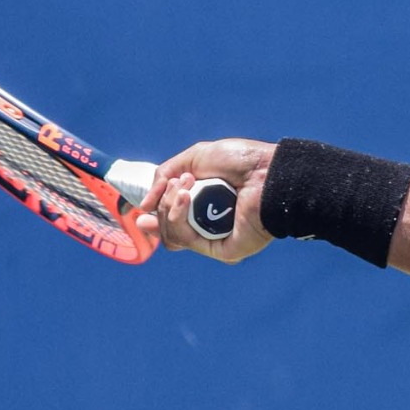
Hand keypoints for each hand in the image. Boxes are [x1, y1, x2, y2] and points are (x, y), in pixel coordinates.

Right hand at [138, 138, 277, 262]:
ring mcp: (216, 239)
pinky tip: (187, 196)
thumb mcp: (194, 159)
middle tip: (181, 184)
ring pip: (172, 235)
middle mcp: (210, 226)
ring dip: (170, 206)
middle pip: (167, 230)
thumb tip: (144, 206)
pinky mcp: (222, 250)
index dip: (155, 217)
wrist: (267, 170)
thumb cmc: (240, 161)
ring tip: (187, 184)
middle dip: (164, 205)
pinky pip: (186, 239)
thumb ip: (163, 177)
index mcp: (205, 207)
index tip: (143, 209)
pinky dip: (179, 216)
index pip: (172, 223)